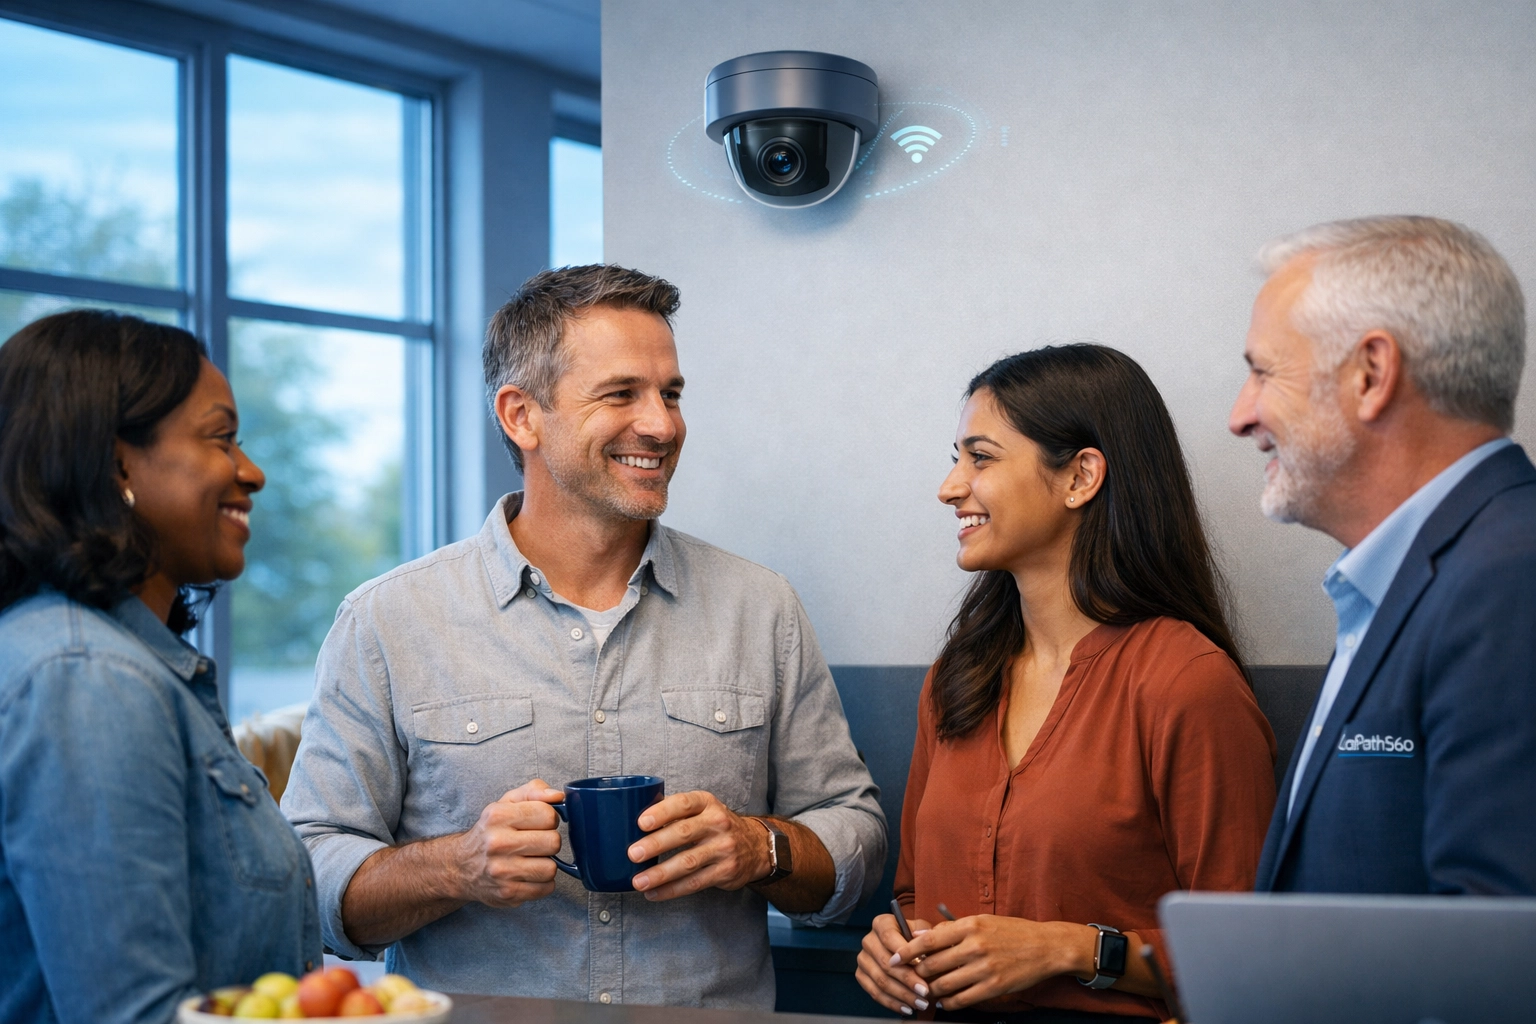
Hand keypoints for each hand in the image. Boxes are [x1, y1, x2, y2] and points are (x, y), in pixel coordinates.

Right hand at [451, 779, 564, 907]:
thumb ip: (534, 791)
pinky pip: (546, 888)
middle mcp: (497, 843)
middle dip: (549, 842)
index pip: (548, 815)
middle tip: (535, 843)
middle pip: (553, 842)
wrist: (460, 866)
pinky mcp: (507, 893)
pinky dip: (542, 882)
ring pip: (551, 868)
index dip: (549, 819)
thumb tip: (558, 797)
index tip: (539, 823)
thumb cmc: (491, 832)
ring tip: (531, 860)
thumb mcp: (506, 803)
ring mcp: (501, 871)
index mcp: (498, 816)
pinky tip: (527, 875)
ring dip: (546, 864)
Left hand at [626, 791, 769, 899]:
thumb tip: (633, 820)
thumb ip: (676, 812)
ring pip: (688, 862)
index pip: (683, 803)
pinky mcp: (725, 871)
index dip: (662, 812)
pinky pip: (695, 883)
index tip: (641, 822)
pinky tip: (654, 893)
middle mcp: (718, 823)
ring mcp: (723, 848)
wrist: (755, 846)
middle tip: (633, 854)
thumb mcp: (703, 809)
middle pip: (683, 833)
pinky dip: (672, 890)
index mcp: (707, 803)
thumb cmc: (716, 826)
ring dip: (660, 874)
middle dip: (656, 844)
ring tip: (639, 881)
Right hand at [855, 913, 933, 1015]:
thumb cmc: (916, 939)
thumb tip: (925, 941)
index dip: (905, 955)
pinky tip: (906, 1008)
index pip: (889, 938)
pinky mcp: (861, 975)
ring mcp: (863, 959)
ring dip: (902, 995)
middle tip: (925, 992)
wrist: (905, 948)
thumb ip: (925, 936)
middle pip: (885, 963)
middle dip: (907, 980)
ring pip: (880, 981)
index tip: (922, 970)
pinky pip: (874, 992)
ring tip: (920, 1003)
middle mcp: (868, 940)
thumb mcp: (923, 930)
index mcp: (881, 924)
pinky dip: (891, 1003)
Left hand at [892, 914, 1091, 1009]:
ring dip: (930, 990)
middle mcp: (975, 946)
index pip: (928, 940)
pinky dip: (948, 1002)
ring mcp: (984, 968)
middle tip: (909, 977)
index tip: (893, 958)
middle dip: (916, 973)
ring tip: (925, 990)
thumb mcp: (981, 920)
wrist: (1045, 947)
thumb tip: (922, 936)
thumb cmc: (1011, 931)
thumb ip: (953, 929)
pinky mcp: (994, 987)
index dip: (906, 951)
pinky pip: (962, 999)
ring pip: (944, 985)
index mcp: (970, 925)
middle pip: (932, 964)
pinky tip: (944, 1001)